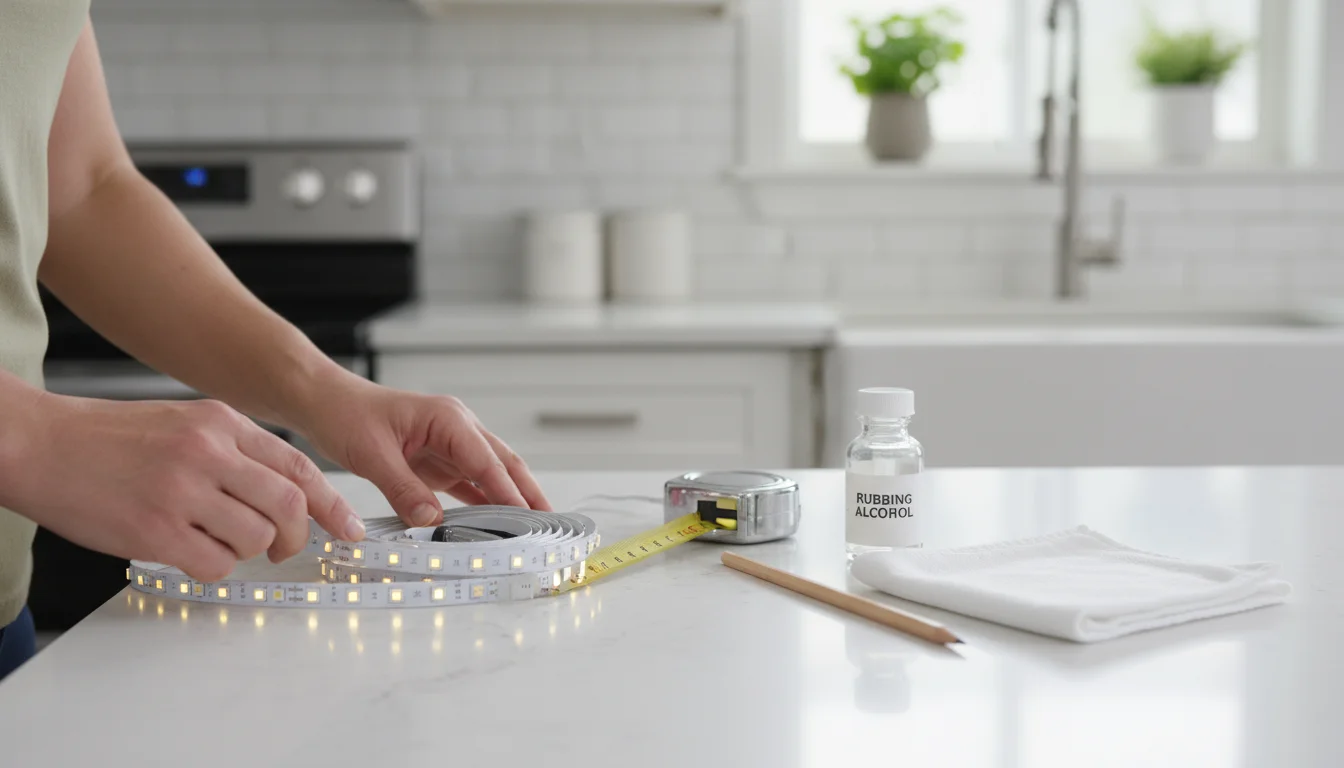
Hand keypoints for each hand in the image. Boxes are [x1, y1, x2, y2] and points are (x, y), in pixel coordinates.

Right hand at [1, 395, 364, 581]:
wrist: (36, 443)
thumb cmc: (105, 438)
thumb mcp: (182, 423)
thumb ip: (233, 451)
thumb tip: (281, 493)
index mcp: (220, 422)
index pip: (299, 467)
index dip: (332, 504)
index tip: (349, 529)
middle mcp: (208, 453)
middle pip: (289, 506)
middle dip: (296, 537)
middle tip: (281, 548)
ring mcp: (183, 492)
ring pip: (257, 539)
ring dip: (246, 551)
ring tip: (212, 539)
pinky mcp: (155, 531)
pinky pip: (215, 565)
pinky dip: (211, 566)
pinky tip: (186, 550)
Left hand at [296, 378, 550, 526]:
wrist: (325, 403)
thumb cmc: (347, 415)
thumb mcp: (372, 454)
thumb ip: (404, 489)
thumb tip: (430, 521)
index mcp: (447, 418)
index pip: (487, 460)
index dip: (508, 490)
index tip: (528, 515)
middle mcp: (456, 429)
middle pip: (503, 463)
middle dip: (528, 492)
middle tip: (550, 522)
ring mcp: (450, 445)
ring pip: (491, 474)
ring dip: (511, 499)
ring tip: (532, 528)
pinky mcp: (438, 460)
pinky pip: (469, 483)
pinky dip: (484, 502)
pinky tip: (496, 523)